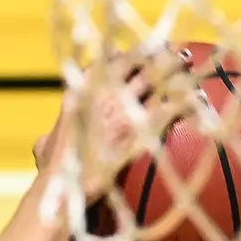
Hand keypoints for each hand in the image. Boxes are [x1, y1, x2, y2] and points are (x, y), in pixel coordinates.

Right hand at [36, 49, 195, 201]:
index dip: (123, 54)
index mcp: (79, 92)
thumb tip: (40, 143)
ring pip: (156, 75)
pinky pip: (171, 106)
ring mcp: (121, 108)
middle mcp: (101, 92)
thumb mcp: (44, 150)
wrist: (63, 189)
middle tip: (173, 51)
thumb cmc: (52, 175)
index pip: (104, 60)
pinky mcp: (138, 128)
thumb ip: (46, 141)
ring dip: (175, 66)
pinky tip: (200, 101)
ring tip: (189, 61)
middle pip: (136, 60)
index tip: (135, 53)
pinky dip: (187, 102)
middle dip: (155, 52)